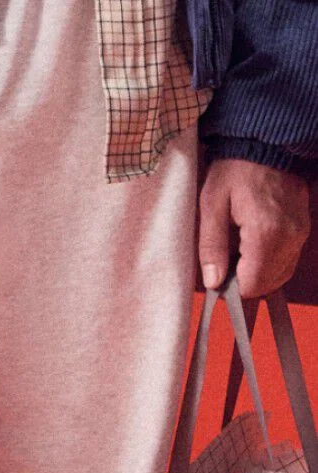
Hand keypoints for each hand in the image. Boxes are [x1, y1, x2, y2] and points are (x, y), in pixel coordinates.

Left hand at [199, 158, 310, 297]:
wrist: (264, 141)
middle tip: (227, 262)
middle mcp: (289, 236)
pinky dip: (270, 261)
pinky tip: (254, 245)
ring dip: (258, 272)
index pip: (252, 285)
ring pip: (280, 275)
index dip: (232, 288)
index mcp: (265, 232)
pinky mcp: (303, 226)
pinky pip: (288, 259)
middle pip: (267, 284)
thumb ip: (211, 247)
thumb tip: (213, 282)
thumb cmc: (234, 169)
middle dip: (245, 281)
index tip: (219, 276)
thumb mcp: (211, 205)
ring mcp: (300, 231)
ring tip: (240, 250)